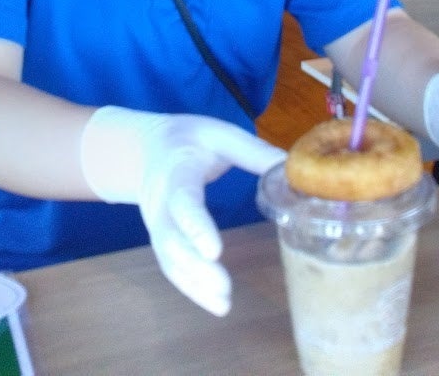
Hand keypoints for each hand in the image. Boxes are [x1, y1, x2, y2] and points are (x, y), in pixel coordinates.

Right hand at [81, 106, 285, 315]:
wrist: (144, 149)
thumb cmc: (187, 139)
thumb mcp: (220, 134)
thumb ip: (254, 152)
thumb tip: (294, 169)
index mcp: (176, 171)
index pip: (182, 201)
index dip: (196, 226)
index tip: (214, 251)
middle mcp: (160, 203)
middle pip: (171, 239)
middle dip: (195, 266)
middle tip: (224, 287)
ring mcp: (157, 225)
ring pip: (169, 259)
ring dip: (194, 284)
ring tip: (223, 303)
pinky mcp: (161, 240)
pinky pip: (171, 267)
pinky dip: (190, 288)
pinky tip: (215, 303)